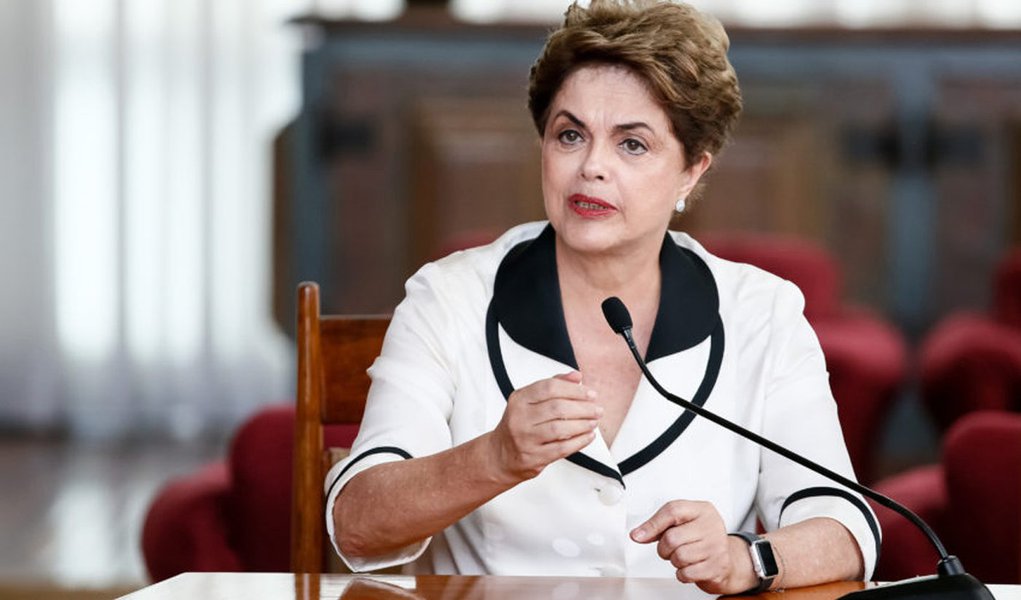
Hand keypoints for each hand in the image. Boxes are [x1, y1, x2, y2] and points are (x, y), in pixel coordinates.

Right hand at [487, 371, 601, 482]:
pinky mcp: (533, 457)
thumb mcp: (529, 401)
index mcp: (519, 399)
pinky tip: (587, 436)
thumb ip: (553, 385)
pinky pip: (561, 448)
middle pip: (557, 408)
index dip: (574, 390)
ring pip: (560, 429)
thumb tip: (576, 376)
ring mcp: (525, 439)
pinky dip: (579, 441)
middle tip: (597, 409)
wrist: (500, 455)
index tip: (590, 393)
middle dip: (583, 408)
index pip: (550, 388)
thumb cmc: (519, 425)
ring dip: (583, 424)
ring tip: (593, 421)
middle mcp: (520, 418)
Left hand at [630, 500, 755, 594]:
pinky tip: (690, 567)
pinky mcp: (717, 566)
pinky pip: (686, 573)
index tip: (639, 535)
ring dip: (674, 561)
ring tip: (683, 556)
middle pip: (672, 538)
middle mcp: (711, 525)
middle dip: (664, 548)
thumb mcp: (683, 522)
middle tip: (671, 548)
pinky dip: (682, 573)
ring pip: (678, 556)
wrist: (729, 559)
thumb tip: (638, 534)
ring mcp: (716, 546)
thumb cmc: (702, 537)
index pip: (672, 511)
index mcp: (702, 509)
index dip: (652, 525)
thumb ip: (659, 525)